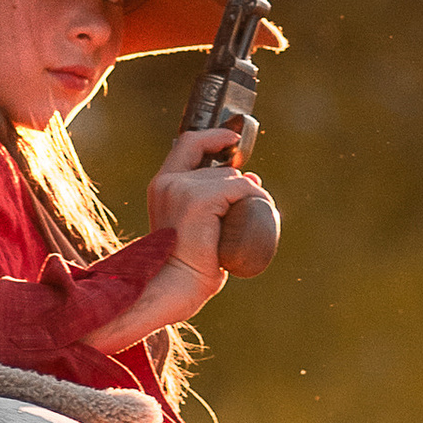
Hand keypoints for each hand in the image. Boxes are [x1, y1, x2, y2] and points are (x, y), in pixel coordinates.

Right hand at [84, 129, 261, 349]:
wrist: (176, 286)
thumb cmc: (187, 266)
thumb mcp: (202, 225)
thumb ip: (217, 202)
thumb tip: (253, 178)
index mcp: (163, 186)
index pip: (189, 144)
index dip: (214, 137)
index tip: (233, 139)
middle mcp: (169, 183)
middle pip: (219, 169)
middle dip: (240, 186)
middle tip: (252, 206)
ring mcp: (182, 189)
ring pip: (232, 179)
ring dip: (250, 196)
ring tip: (250, 221)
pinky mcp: (199, 199)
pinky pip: (241, 188)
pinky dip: (256, 198)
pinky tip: (260, 214)